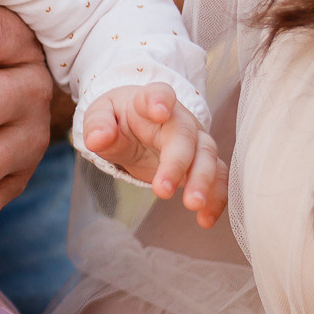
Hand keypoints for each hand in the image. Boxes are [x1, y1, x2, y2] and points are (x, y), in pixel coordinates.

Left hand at [82, 84, 227, 226]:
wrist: (137, 122)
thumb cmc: (118, 117)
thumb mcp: (100, 116)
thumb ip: (98, 125)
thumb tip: (96, 139)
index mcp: (150, 102)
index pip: (158, 94)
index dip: (160, 101)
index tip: (159, 111)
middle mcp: (179, 119)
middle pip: (185, 137)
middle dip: (177, 163)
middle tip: (162, 190)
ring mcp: (194, 140)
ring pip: (208, 158)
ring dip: (204, 182)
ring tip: (194, 206)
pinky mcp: (202, 162)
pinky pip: (217, 178)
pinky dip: (216, 197)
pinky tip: (206, 219)